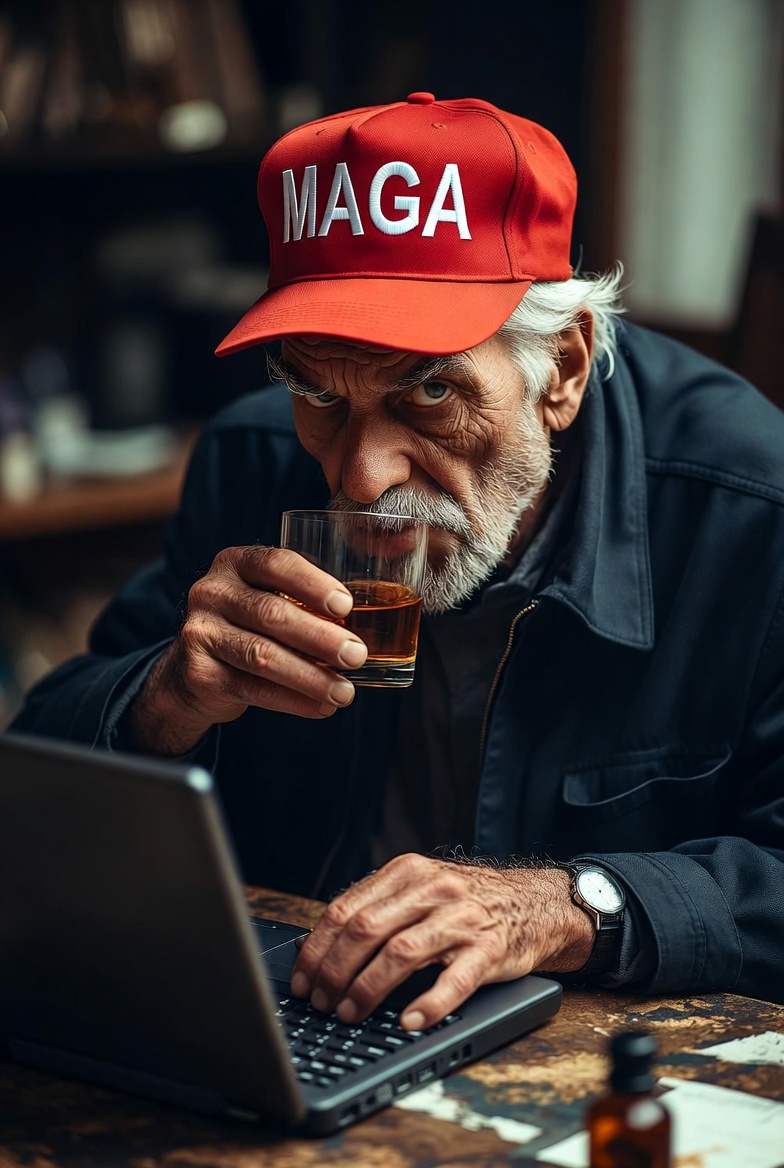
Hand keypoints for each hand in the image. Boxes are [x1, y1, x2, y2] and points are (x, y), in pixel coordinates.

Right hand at [129, 545, 367, 753]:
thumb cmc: (248, 628)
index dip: (312, 584)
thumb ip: (302, 604)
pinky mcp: (198, 672)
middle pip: (271, 613)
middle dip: (320, 637)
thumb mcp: (266, 600)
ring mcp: (199, 632)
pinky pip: (252, 688)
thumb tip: (364, 630)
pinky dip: (292, 701)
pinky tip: (320, 707)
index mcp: (235, 563)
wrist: (193, 670)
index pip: (275, 564)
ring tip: (345, 692)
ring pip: (262, 655)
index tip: (346, 606)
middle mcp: (211, 592)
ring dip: (310, 677)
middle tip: (356, 656)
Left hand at [291, 853, 594, 1029]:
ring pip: (401, 952)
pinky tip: (409, 1020)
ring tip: (350, 1014)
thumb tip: (314, 945)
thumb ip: (375, 909)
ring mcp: (462, 918)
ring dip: (367, 989)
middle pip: (365, 929)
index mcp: (408, 872)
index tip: (303, 979)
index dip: (317, 948)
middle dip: (334, 971)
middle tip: (321, 1002)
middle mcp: (433, 889)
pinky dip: (428, 1003)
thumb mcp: (419, 890)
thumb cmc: (467, 903)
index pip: (346, 908)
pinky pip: (454, 979)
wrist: (534, 904)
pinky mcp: (489, 949)